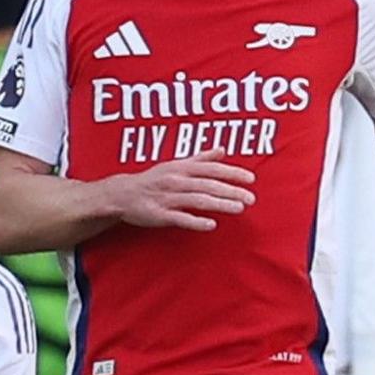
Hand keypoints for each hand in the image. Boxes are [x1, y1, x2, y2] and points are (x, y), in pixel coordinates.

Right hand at [106, 148, 255, 231]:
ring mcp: (167, 198)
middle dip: (231, 191)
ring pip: (197, 200)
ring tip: (239, 209)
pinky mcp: (159, 214)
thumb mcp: (175, 164)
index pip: (211, 168)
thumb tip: (222, 150)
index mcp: (181, 168)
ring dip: (219, 204)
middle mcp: (176, 180)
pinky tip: (212, 225)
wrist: (122, 194)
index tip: (251, 178)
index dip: (232, 172)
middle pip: (208, 185)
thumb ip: (200, 158)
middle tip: (251, 198)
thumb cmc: (152, 179)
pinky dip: (196, 222)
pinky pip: (180, 218)